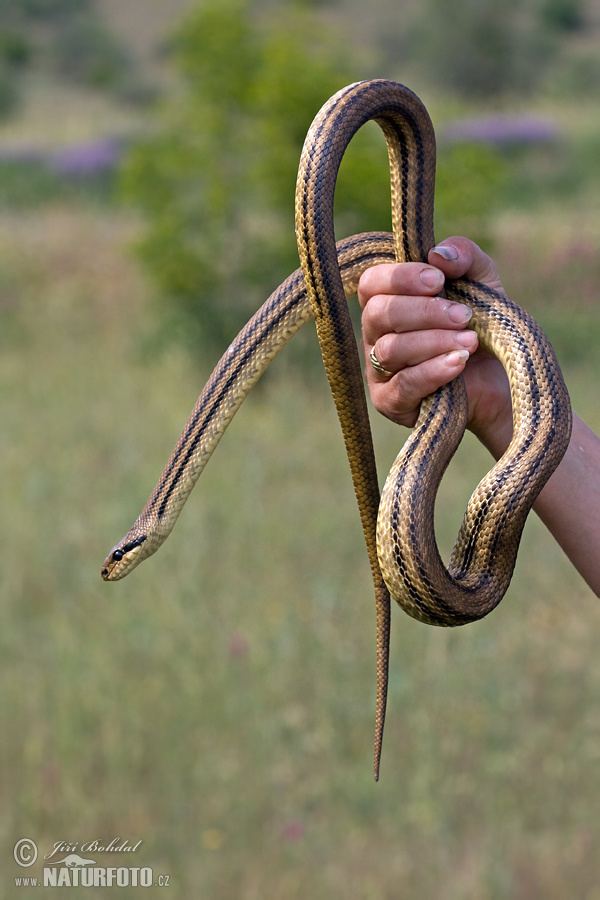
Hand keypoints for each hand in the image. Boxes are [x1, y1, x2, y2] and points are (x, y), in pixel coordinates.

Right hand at [358, 236, 512, 457]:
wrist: (503, 382)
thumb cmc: (485, 329)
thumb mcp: (483, 285)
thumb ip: (465, 257)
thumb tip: (439, 253)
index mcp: (388, 302)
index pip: (371, 283)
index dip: (400, 278)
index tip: (438, 280)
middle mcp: (375, 335)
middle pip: (377, 314)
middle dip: (423, 311)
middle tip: (463, 315)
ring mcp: (378, 370)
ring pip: (391, 349)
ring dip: (434, 341)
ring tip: (470, 341)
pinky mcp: (389, 402)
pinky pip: (403, 384)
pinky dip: (432, 371)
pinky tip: (458, 363)